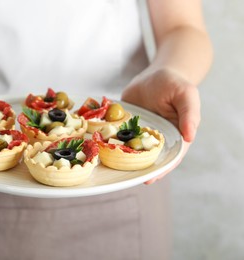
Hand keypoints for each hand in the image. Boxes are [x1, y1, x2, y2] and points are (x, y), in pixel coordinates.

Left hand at [121, 68, 200, 183]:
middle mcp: (156, 138)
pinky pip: (117, 135)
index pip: (169, 157)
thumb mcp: (186, 95)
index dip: (160, 169)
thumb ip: (189, 115)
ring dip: (122, 157)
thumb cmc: (175, 84)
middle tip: (125, 177)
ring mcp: (139, 132)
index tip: (149, 178)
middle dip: (137, 168)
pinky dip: (110, 141)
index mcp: (175, 136)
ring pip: (130, 149)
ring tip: (111, 167)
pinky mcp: (125, 125)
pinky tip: (101, 146)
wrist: (156, 73)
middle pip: (147, 157)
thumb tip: (189, 136)